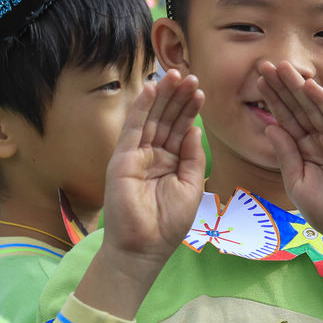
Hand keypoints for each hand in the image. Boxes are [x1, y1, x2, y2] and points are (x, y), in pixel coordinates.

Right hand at [104, 69, 205, 258]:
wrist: (144, 247)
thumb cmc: (168, 223)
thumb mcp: (191, 186)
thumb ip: (192, 157)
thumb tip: (194, 128)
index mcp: (169, 162)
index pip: (180, 129)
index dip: (189, 110)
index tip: (200, 91)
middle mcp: (152, 155)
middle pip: (167, 119)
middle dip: (178, 97)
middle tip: (191, 75)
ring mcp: (136, 155)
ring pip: (151, 118)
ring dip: (163, 96)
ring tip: (176, 75)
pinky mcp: (122, 158)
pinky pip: (133, 128)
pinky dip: (141, 107)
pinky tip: (151, 88)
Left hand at [256, 61, 322, 295]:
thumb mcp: (296, 182)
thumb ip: (285, 154)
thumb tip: (270, 127)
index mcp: (304, 149)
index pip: (286, 119)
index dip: (272, 100)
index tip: (257, 81)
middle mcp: (319, 140)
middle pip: (297, 108)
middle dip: (281, 87)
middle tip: (265, 64)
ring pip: (314, 108)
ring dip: (299, 87)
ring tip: (283, 67)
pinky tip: (309, 86)